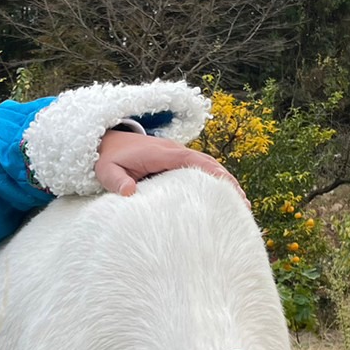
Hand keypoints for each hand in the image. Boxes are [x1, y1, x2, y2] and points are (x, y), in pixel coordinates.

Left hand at [94, 129, 248, 203]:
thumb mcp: (106, 170)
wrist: (106, 142)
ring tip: (242, 207)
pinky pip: (199, 170)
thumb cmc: (107, 159)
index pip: (192, 160)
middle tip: (243, 205)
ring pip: (207, 167)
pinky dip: (214, 182)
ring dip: (225, 183)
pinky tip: (223, 201)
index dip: (212, 172)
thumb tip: (129, 193)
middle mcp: (174, 152)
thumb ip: (115, 181)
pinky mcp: (175, 163)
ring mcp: (176, 156)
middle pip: (208, 163)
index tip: (229, 188)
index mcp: (161, 153)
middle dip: (227, 182)